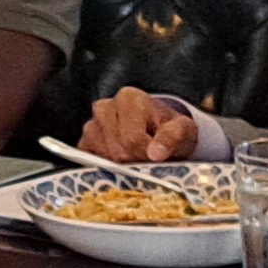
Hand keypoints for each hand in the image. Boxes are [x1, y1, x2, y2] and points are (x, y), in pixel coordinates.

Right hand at [79, 87, 202, 162]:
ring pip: (103, 158)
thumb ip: (172, 137)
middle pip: (117, 150)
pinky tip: (122, 162)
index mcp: (129, 98)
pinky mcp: (84, 143)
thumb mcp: (182, 130)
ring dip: (122, 166)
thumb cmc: (170, 129)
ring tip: (136, 157)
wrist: (159, 130)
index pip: (131, 138)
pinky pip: (91, 162)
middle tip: (148, 160)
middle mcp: (105, 108)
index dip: (145, 154)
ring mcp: (91, 125)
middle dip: (135, 162)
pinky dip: (107, 168)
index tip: (157, 157)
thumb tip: (156, 154)